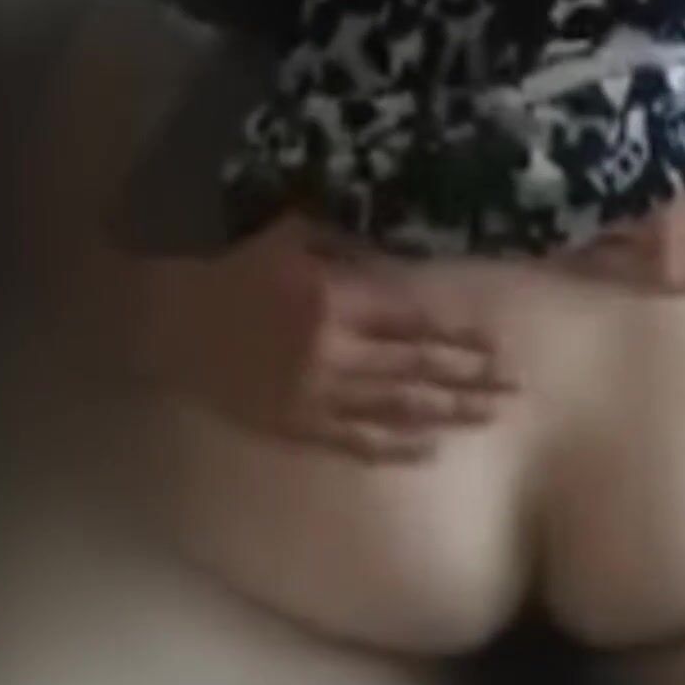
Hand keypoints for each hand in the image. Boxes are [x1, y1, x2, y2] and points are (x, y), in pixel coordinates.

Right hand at [134, 216, 512, 461]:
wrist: (169, 325)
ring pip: (396, 411)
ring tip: (490, 417)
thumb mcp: (291, 236)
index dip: (458, 335)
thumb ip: (350, 245)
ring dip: (447, 415)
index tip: (499, 342)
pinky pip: (356, 442)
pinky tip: (431, 447)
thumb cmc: (235, 272)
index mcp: (334, 301)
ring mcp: (314, 397)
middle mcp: (331, 353)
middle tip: (516, 389)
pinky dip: (396, 447)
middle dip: (469, 380)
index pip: (414, 321)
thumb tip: (406, 254)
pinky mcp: (296, 427)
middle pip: (416, 371)